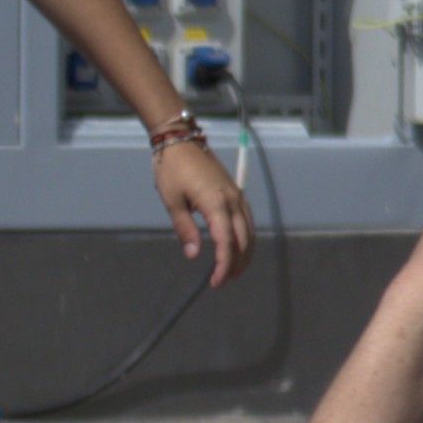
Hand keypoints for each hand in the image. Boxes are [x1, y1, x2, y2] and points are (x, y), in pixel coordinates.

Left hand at [150, 126, 253, 281]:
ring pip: (250, 231)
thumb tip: (193, 255)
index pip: (226, 242)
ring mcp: (237, 195)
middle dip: (236, 263)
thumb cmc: (172, 169)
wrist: (181, 140)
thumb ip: (185, 229)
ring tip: (233, 270)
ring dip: (244, 253)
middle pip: (243, 240)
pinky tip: (238, 247)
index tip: (215, 282)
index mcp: (216, 204)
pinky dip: (246, 238)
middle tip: (222, 281)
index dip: (223, 265)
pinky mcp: (236, 192)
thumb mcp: (172, 201)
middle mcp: (232, 201)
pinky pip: (248, 220)